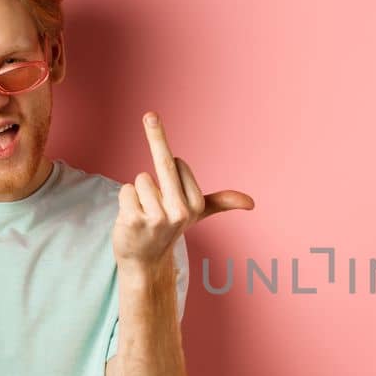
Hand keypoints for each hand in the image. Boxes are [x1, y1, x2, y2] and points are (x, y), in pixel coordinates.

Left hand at [113, 111, 253, 268]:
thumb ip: (221, 202)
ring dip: (137, 193)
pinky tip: (131, 218)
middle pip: (165, 163)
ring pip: (140, 179)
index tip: (171, 181)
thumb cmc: (169, 230)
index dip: (170, 167)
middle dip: (157, 133)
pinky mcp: (134, 220)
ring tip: (142, 213)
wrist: (145, 261)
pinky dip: (124, 201)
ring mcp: (157, 217)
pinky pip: (125, 190)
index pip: (178, 164)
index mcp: (196, 205)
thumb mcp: (197, 214)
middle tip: (150, 114)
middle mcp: (180, 212)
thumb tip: (251, 203)